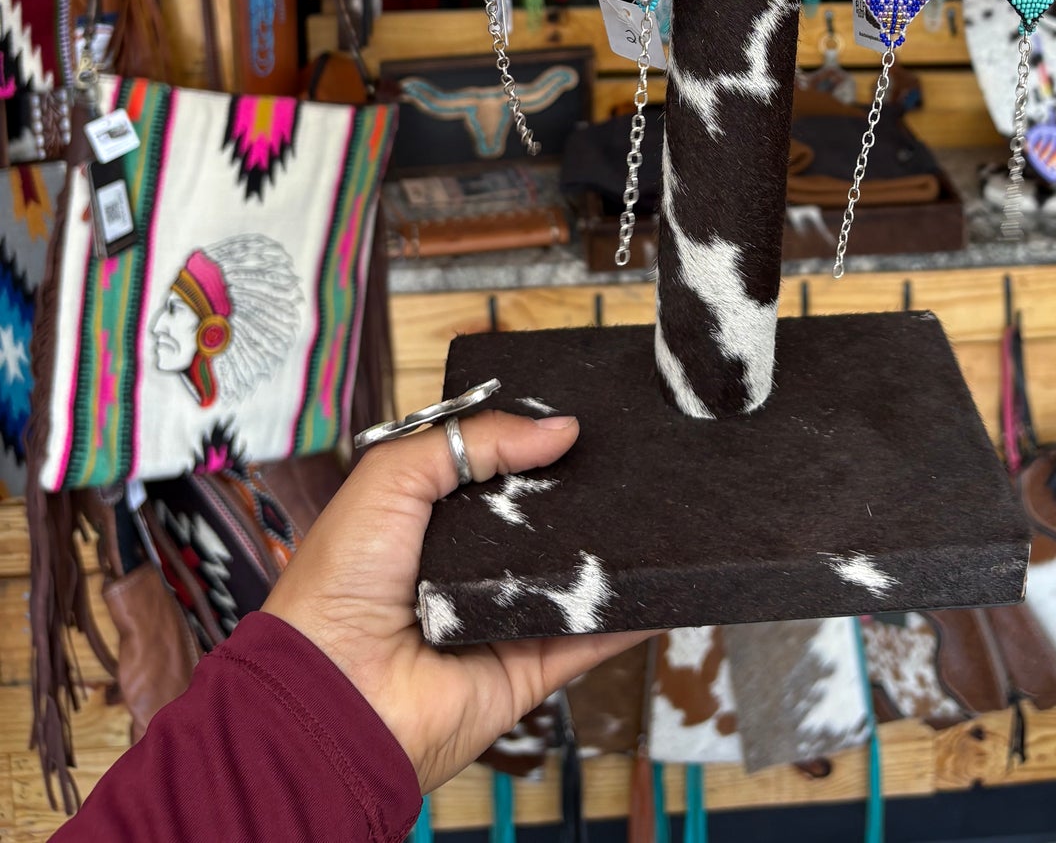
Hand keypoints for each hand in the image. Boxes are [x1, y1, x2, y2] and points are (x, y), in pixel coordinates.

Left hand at [263, 411, 647, 795]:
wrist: (331, 695)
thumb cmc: (339, 582)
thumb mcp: (392, 478)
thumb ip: (474, 442)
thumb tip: (562, 429)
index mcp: (429, 519)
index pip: (495, 469)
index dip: (534, 442)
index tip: (582, 415)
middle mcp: (467, 566)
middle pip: (541, 520)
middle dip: (582, 490)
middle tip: (631, 454)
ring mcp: (503, 618)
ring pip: (574, 574)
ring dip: (613, 547)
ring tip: (659, 503)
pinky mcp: (530, 668)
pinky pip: (591, 636)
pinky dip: (630, 611)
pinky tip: (668, 577)